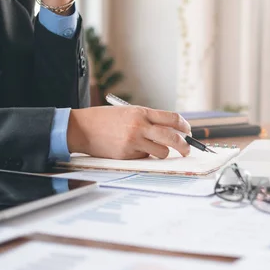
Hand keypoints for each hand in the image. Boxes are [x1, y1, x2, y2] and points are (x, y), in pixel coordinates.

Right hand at [67, 106, 191, 159]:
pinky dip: (144, 155)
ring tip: (156, 150)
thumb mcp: (129, 113)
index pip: (173, 118)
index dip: (184, 126)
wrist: (82, 128)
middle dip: (184, 146)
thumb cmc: (106, 120)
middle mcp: (140, 126)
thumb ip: (148, 120)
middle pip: (173, 137)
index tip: (188, 131)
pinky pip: (145, 158)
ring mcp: (133, 141)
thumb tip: (171, 131)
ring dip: (163, 153)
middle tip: (187, 150)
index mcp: (142, 112)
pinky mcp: (127, 155)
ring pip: (162, 152)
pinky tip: (132, 150)